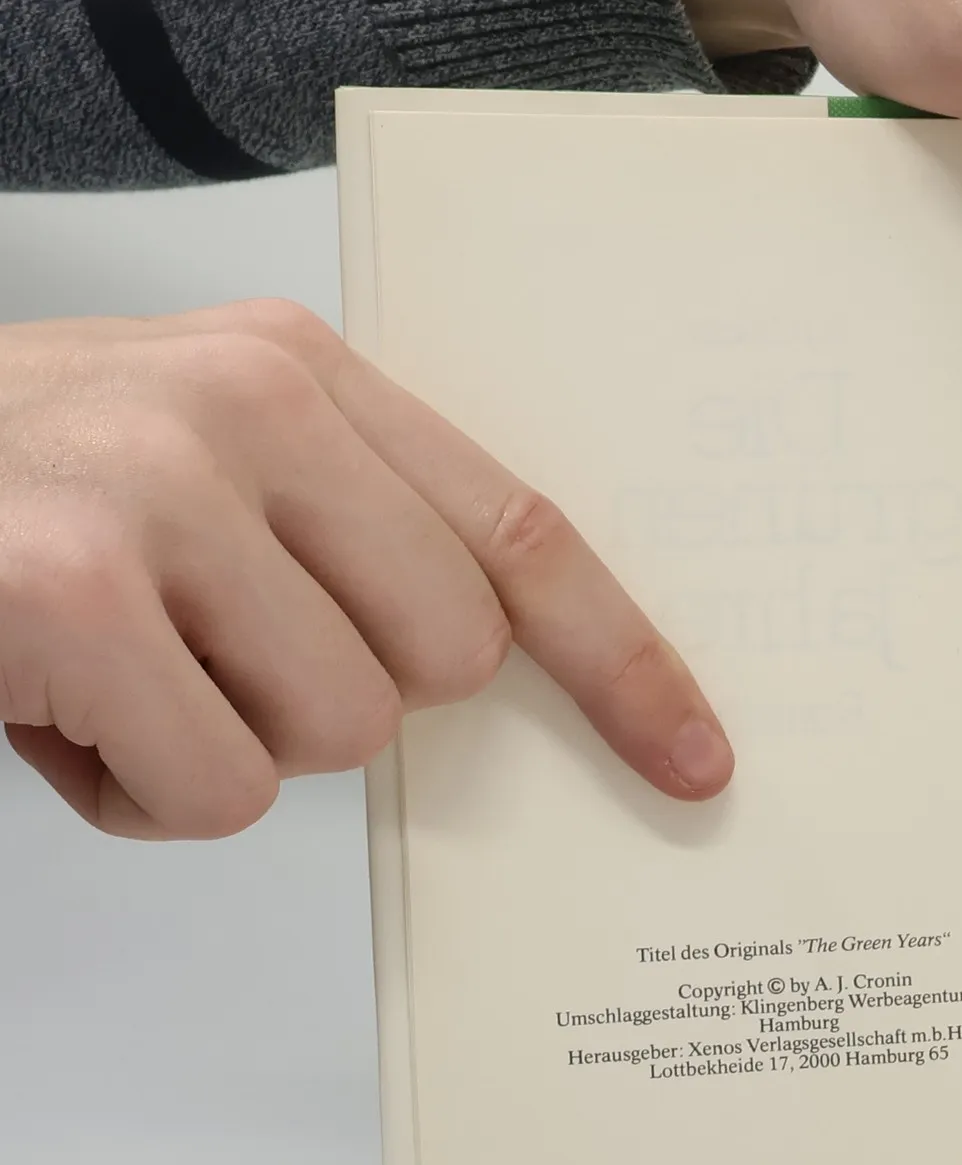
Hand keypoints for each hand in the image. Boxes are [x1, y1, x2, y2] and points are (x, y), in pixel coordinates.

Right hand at [0, 301, 732, 838]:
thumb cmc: (18, 491)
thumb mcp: (197, 463)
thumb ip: (347, 532)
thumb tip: (496, 678)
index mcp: (300, 369)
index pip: (520, 531)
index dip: (622, 659)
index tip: (691, 757)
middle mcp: (243, 406)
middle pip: (443, 664)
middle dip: (341, 701)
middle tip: (212, 655)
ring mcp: (155, 492)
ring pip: (339, 737)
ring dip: (227, 747)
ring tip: (117, 676)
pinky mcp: (73, 596)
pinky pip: (217, 794)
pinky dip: (138, 796)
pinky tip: (54, 715)